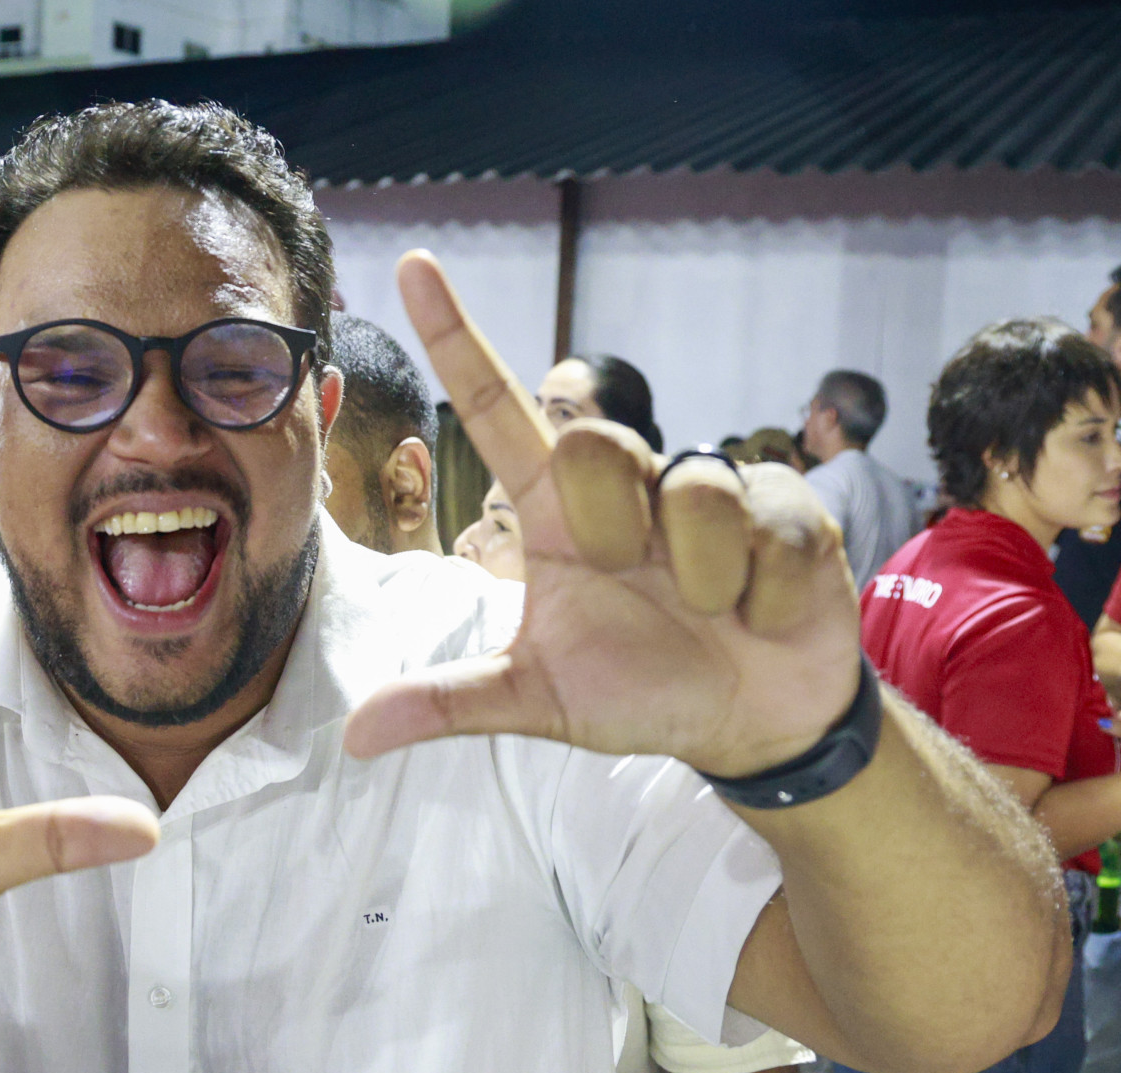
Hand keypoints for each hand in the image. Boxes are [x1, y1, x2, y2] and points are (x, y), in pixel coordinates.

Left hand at [345, 251, 860, 777]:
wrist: (750, 723)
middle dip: (612, 525)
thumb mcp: (540, 702)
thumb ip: (454, 703)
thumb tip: (356, 737)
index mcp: (551, 516)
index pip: (494, 409)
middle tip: (636, 582)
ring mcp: (706, 490)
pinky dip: (759, 594)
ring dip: (700, 576)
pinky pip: (767, 527)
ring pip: (689, 490)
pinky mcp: (785, 507)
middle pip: (592, 441)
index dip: (455, 337)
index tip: (410, 267)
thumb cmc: (638, 692)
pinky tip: (759, 613)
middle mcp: (622, 486)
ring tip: (709, 610)